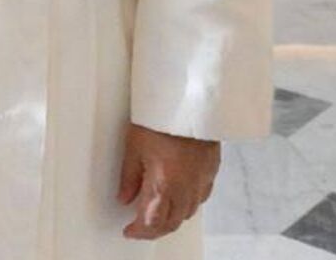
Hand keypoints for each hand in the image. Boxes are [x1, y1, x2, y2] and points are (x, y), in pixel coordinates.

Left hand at [118, 123, 218, 238]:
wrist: (191, 103)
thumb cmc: (160, 120)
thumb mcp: (134, 147)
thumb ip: (129, 177)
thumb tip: (125, 197)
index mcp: (165, 185)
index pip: (153, 221)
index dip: (140, 231)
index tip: (129, 231)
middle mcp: (187, 188)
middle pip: (172, 222)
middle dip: (155, 230)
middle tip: (140, 228)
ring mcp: (202, 180)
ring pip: (188, 212)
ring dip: (172, 218)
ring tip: (156, 214)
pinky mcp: (211, 170)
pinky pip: (200, 197)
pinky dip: (186, 204)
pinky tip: (178, 197)